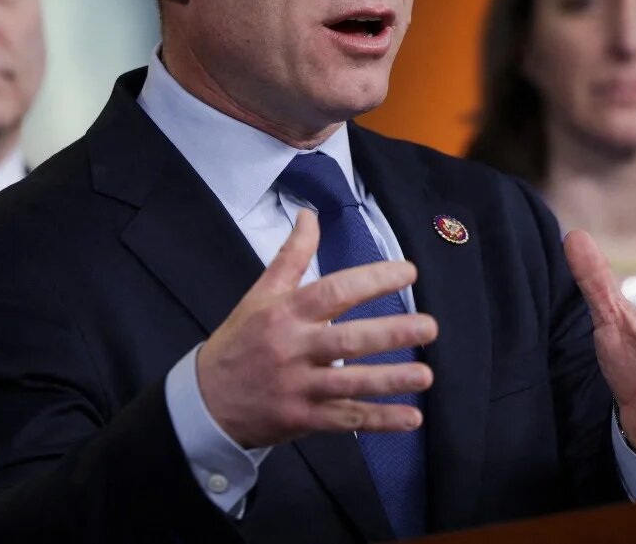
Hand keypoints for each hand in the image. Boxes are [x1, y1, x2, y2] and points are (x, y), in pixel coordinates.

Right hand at [196, 210, 438, 448]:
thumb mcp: (261, 294)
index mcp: (286, 313)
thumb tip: (310, 215)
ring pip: (351, 384)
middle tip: (429, 326)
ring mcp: (298, 386)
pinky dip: (379, 420)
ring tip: (427, 374)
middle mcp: (293, 349)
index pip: (334, 291)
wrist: (206, 400)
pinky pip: (346, 420)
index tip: (408, 272)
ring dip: (391, 380)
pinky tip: (411, 418)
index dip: (372, 280)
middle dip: (390, 334)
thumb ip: (291, 256)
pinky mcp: (302, 418)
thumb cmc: (241, 340)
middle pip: (347, 341)